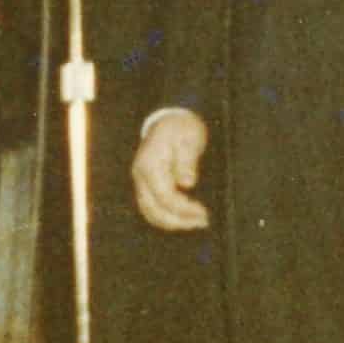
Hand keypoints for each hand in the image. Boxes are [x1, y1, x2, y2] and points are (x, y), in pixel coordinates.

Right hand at [133, 110, 210, 231]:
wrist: (170, 120)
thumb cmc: (181, 128)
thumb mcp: (189, 138)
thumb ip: (187, 161)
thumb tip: (187, 182)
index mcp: (150, 164)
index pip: (164, 197)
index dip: (183, 209)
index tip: (202, 212)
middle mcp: (140, 175)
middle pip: (154, 210)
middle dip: (178, 221)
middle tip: (202, 221)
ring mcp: (140, 181)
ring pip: (150, 213)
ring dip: (172, 222)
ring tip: (196, 222)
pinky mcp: (145, 185)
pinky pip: (152, 208)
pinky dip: (166, 217)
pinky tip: (184, 218)